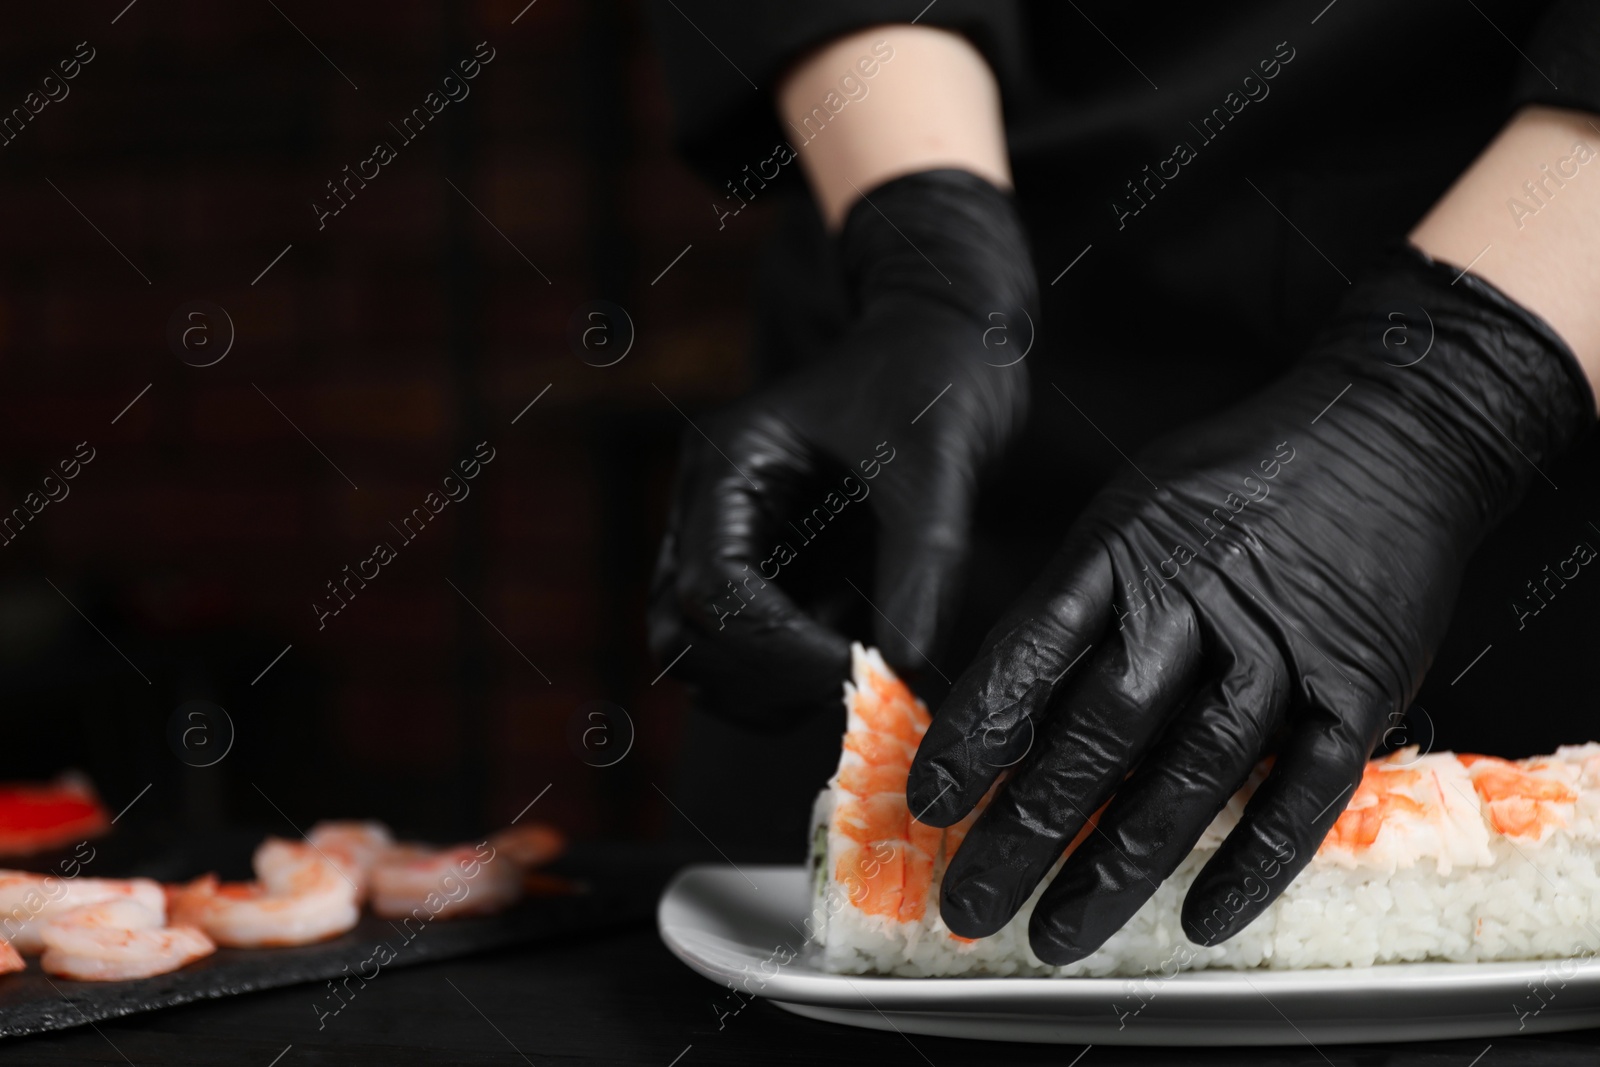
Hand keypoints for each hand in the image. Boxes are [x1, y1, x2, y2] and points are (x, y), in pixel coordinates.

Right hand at [649, 169, 1035, 725]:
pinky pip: (762, 648)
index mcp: (728, 466)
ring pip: (712, 655)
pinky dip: (807, 671)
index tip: (864, 670)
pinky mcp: (776, 568)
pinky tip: (873, 643)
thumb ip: (921, 569)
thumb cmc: (938, 377)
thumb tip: (901, 670)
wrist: (951, 342)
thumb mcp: (938, 466)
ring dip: (782, 684)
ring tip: (871, 664)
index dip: (777, 650)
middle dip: (769, 677)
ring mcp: (740, 542)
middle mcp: (715, 510)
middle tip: (864, 682)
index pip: (709, 592)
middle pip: (686, 636)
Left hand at [906, 246, 1593, 960]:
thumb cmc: (1243, 476)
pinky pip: (1304, 793)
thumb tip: (1005, 697)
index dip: (972, 739)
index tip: (927, 806)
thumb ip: (1078, 600)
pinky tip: (1201, 917)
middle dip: (1026, 829)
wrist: (1393, 430)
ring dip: (1118, 866)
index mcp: (1124, 551)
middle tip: (971, 901)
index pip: (1028, 657)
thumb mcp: (1134, 504)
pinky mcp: (1359, 688)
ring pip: (1189, 777)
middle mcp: (1196, 602)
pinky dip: (1254, 862)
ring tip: (1057, 933)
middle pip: (1099, 734)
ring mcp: (1283, 649)